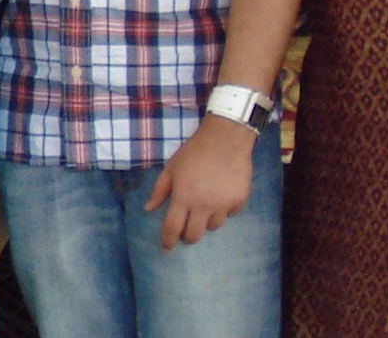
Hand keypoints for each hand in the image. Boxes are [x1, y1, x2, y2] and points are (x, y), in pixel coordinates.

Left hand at [146, 117, 252, 249]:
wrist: (225, 139)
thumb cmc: (194, 152)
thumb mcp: (171, 168)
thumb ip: (160, 190)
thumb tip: (148, 209)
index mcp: (183, 197)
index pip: (173, 228)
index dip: (168, 241)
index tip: (166, 248)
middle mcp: (203, 205)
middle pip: (194, 235)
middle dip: (187, 237)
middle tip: (186, 231)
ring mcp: (223, 205)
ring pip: (213, 226)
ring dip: (206, 222)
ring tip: (204, 207)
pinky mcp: (239, 201)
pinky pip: (230, 214)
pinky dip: (224, 210)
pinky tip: (221, 196)